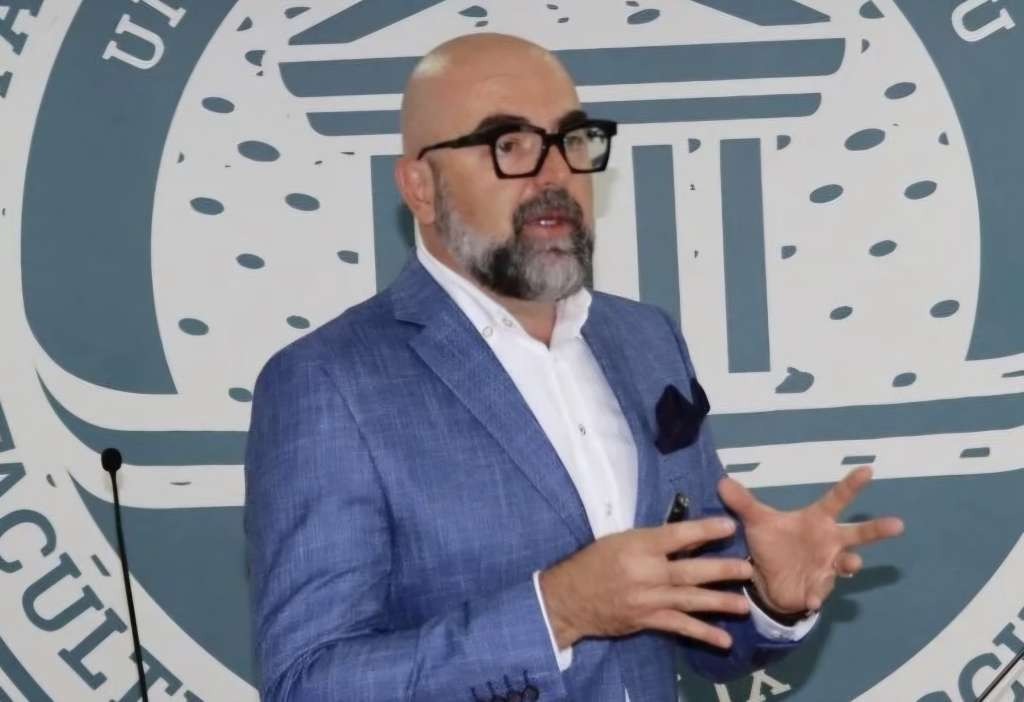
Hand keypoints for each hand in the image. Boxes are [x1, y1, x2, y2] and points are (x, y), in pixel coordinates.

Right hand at [538, 518, 752, 649]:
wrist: (570, 598)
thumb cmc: (595, 561)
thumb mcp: (620, 540)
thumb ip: (652, 540)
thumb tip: (687, 537)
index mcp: (638, 546)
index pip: (676, 536)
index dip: (704, 530)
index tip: (729, 525)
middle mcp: (646, 573)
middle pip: (689, 570)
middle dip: (720, 570)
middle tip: (747, 568)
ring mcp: (648, 599)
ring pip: (689, 600)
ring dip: (718, 602)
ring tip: (743, 604)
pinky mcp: (648, 620)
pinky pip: (679, 627)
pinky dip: (703, 634)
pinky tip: (724, 639)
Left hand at [719, 466, 904, 613]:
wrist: (769, 578)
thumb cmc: (772, 544)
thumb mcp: (757, 522)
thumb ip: (743, 502)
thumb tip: (722, 481)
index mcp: (817, 520)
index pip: (837, 499)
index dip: (851, 485)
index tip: (868, 469)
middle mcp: (829, 541)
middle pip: (857, 534)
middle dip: (877, 529)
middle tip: (897, 524)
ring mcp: (827, 566)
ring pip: (846, 564)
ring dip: (850, 563)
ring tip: (853, 563)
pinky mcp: (818, 587)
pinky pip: (821, 591)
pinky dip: (817, 594)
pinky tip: (812, 599)